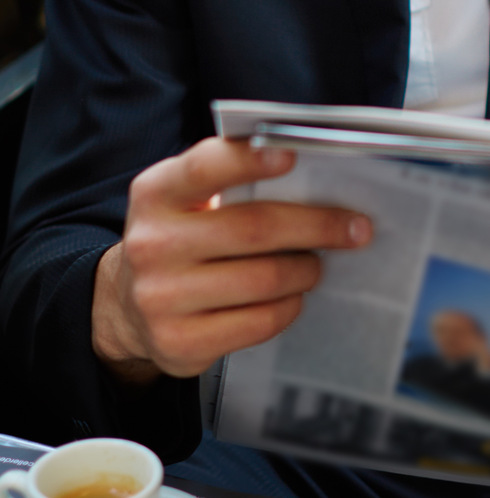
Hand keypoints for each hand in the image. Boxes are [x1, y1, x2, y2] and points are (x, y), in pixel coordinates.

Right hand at [92, 138, 373, 385]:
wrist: (126, 305)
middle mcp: (151, 244)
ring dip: (306, 270)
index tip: (294, 154)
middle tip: (356, 227)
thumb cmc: (180, 238)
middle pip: (255, 228)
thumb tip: (315, 177)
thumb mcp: (186, 199)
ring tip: (317, 265)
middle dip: (318, 226)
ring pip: (265, 279)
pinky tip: (292, 297)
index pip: (204, 168)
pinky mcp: (179, 342)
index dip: (250, 159)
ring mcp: (161, 298)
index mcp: (155, 194)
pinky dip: (288, 306)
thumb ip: (231, 180)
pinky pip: (259, 322)